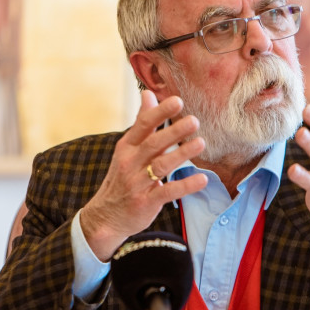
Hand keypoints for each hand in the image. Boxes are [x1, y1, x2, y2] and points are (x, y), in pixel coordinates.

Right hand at [80, 91, 207, 260]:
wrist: (107, 216)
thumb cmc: (123, 178)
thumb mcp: (127, 149)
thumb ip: (142, 123)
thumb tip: (149, 94)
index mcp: (127, 147)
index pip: (143, 125)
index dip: (160, 113)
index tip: (177, 101)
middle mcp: (131, 163)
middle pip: (153, 144)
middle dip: (174, 132)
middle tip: (194, 121)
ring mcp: (138, 183)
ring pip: (161, 166)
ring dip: (182, 154)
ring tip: (201, 143)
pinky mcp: (147, 202)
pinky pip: (168, 191)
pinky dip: (185, 185)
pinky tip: (202, 178)